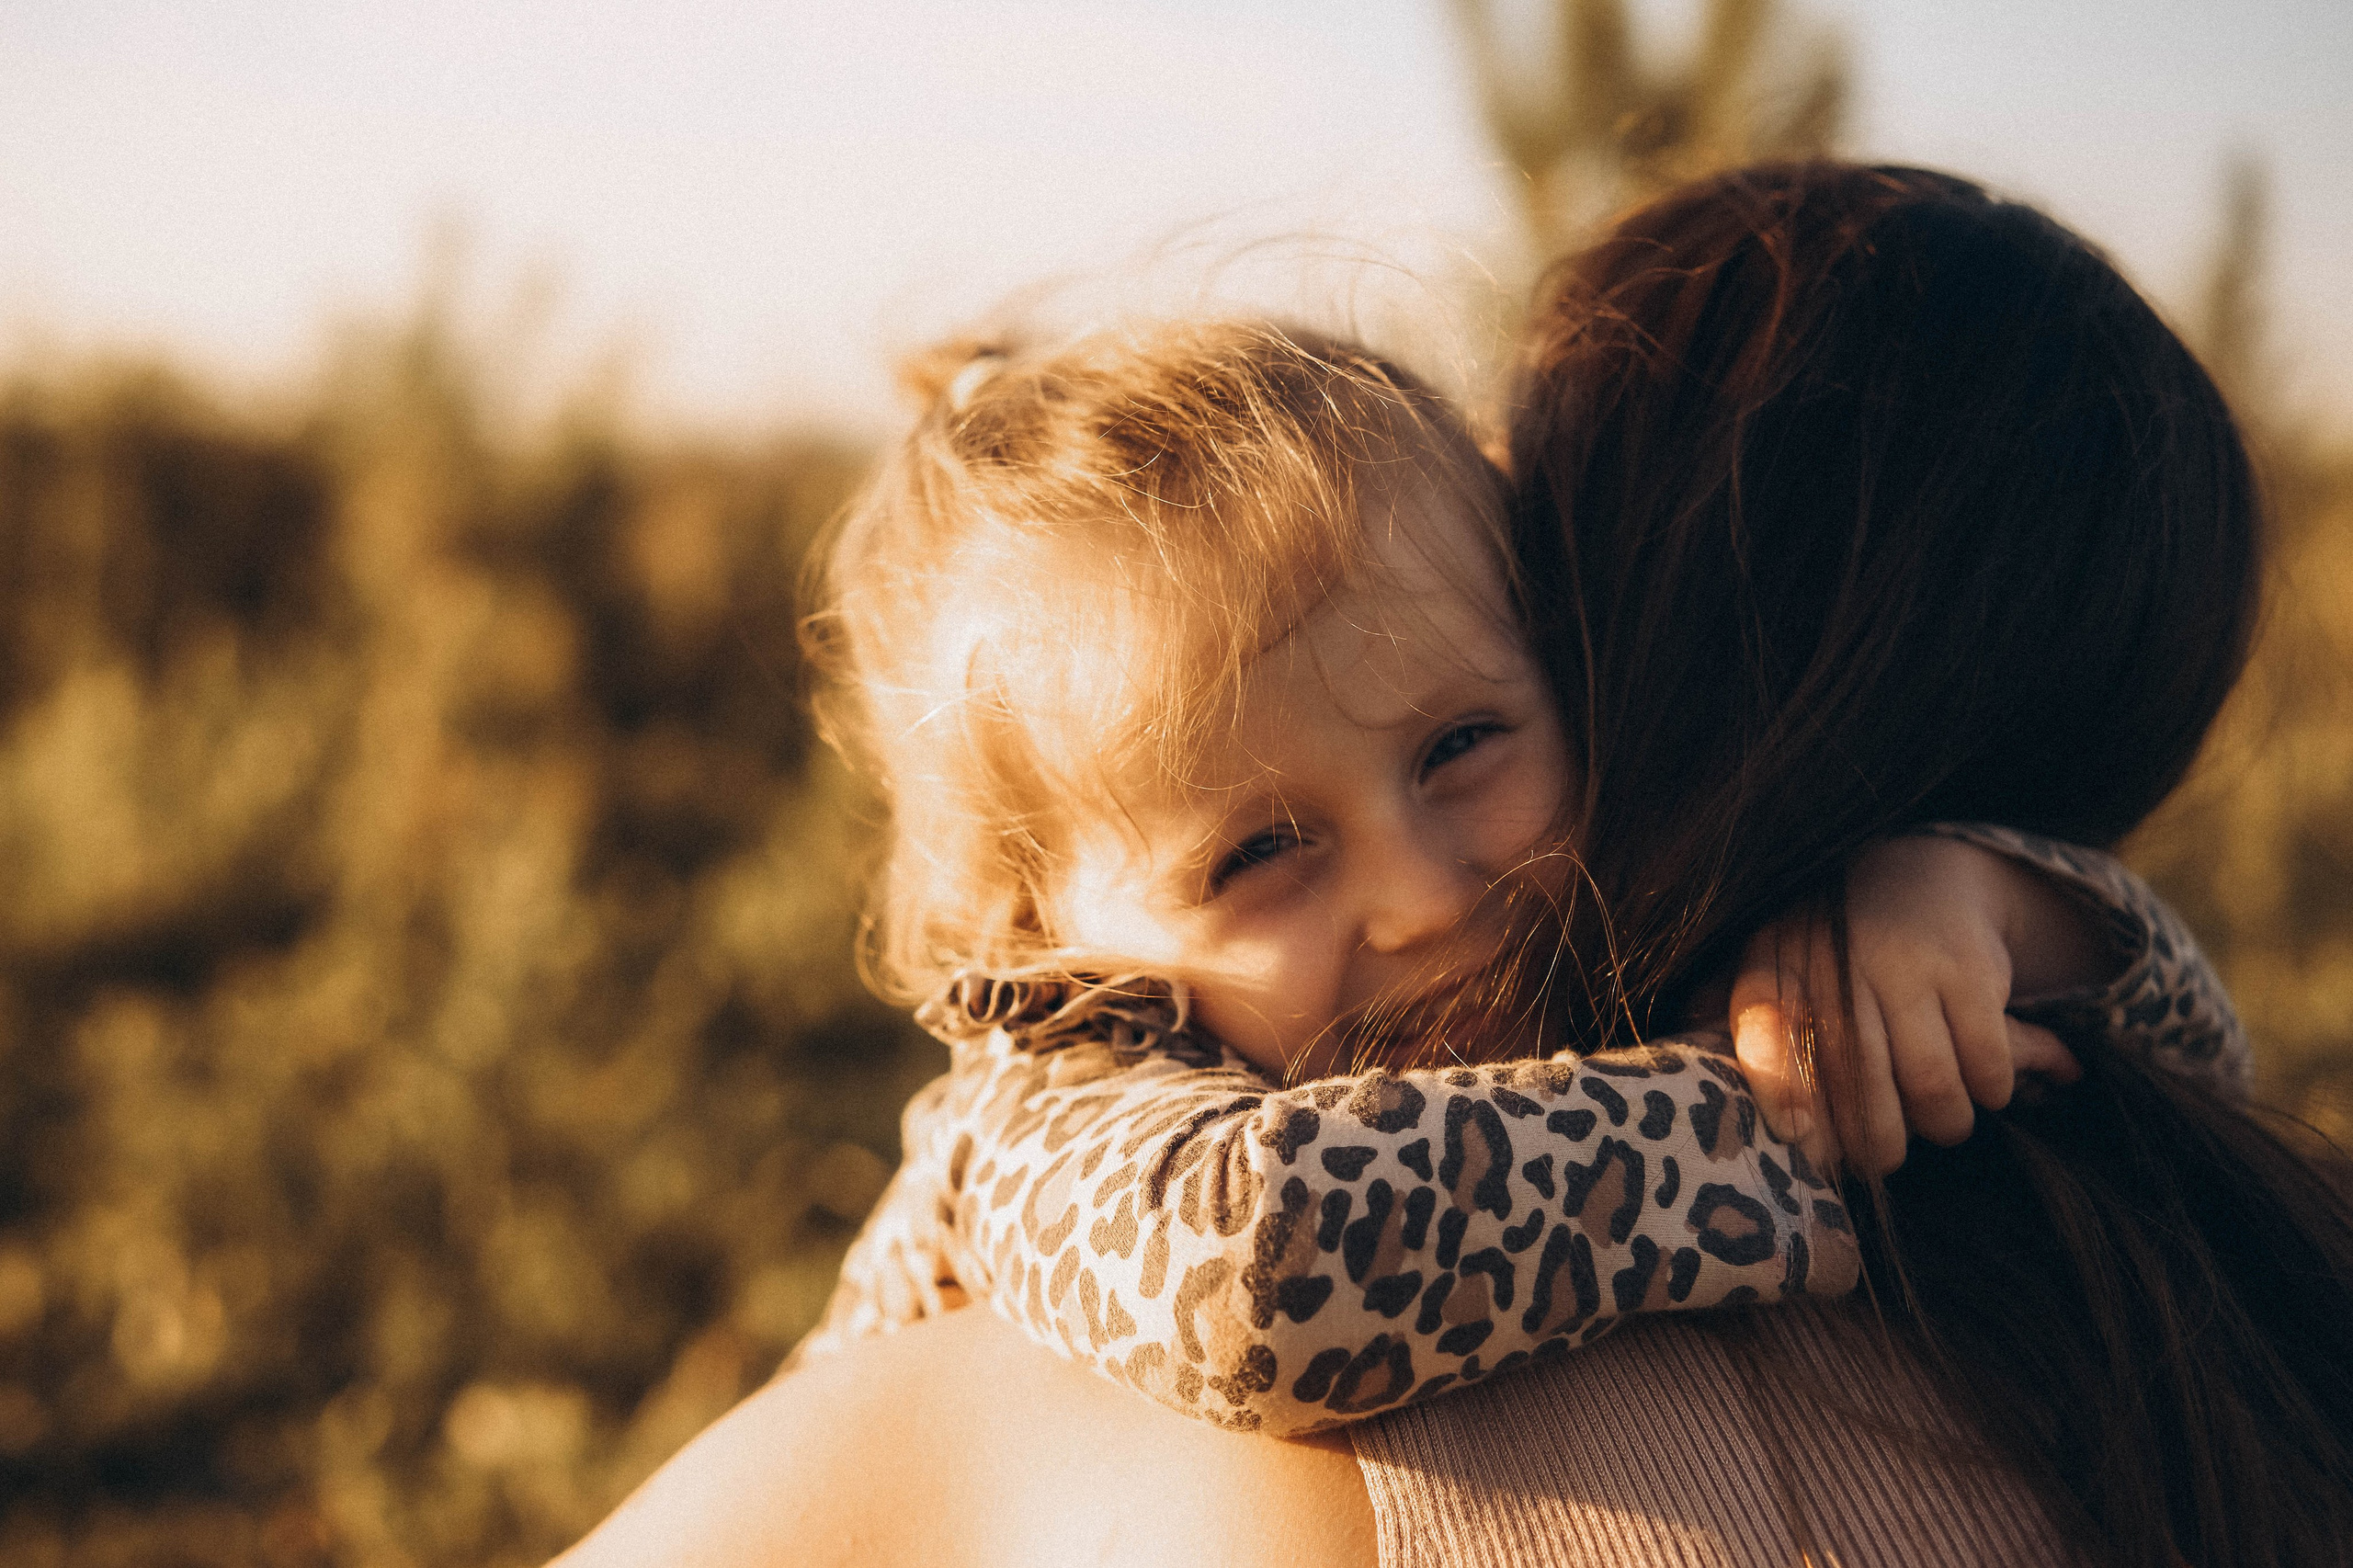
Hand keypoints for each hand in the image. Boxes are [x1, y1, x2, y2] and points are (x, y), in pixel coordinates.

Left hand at [1728, 836, 2092, 1175]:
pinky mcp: (1968, 971)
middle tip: (1884, 1159)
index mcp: (1775, 961)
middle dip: (1877, 1141)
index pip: (1764, 1022)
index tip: (1796, 1137)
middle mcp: (1838, 958)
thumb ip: (1737, 1026)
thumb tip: (1687, 1086)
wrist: (1914, 879)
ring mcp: (1905, 962)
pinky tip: (1981, 1088)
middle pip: (1859, 1080)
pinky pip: (1984, 1064)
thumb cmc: (1832, 955)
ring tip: (1939, 1124)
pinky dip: (1989, 1091)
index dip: (1777, 1083)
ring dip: (1942, 1123)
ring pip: (1930, 1085)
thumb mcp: (1773, 971)